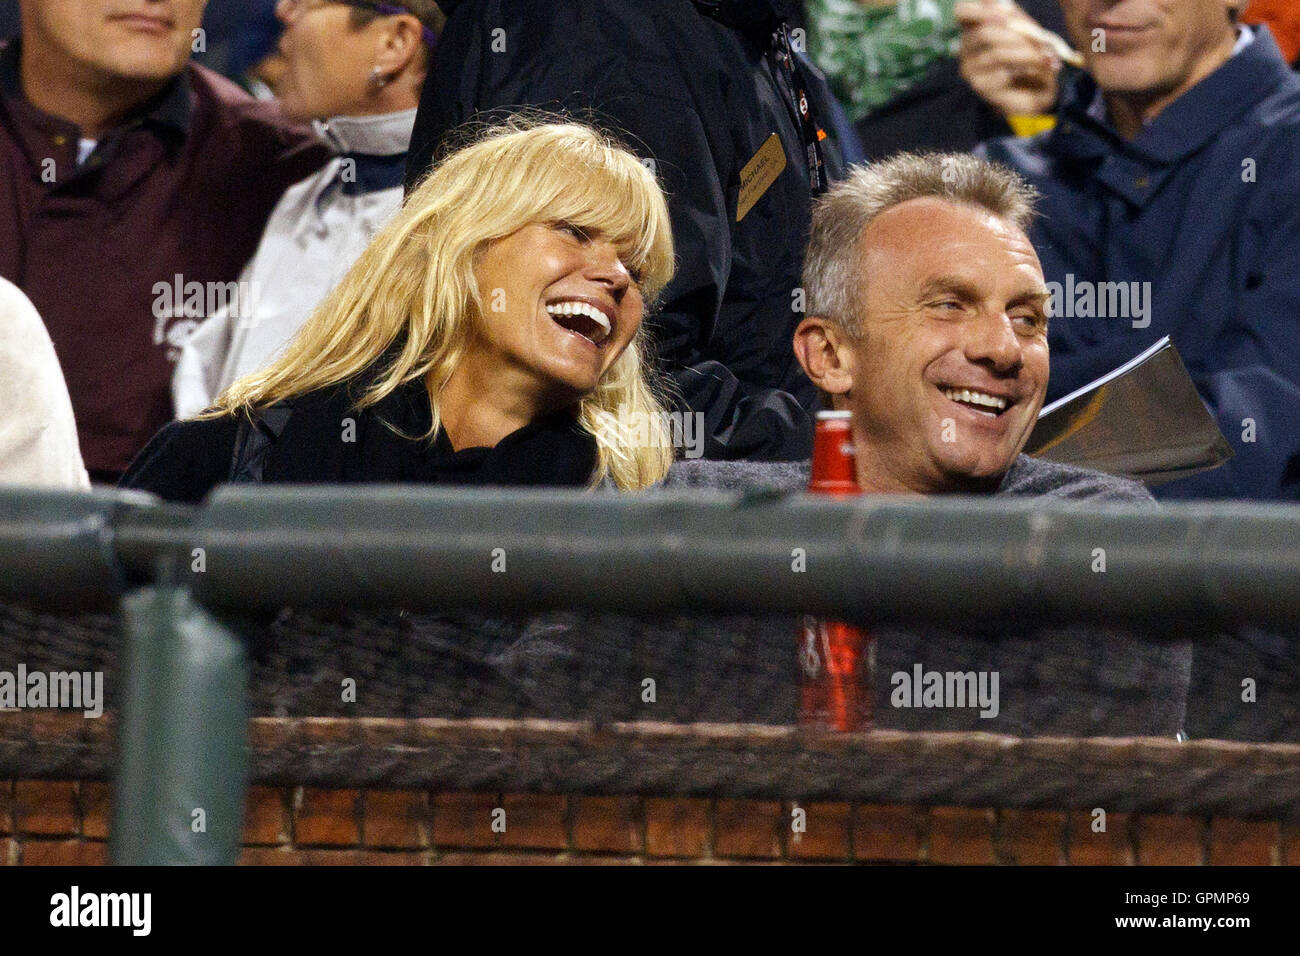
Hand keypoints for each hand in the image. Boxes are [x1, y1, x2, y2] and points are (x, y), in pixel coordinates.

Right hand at [956, 0, 1061, 118]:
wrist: (1039, 89)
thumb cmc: (1030, 56)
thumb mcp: (1025, 29)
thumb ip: (1010, 15)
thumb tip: (992, 0)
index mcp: (974, 29)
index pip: (963, 12)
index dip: (980, 10)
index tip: (1005, 16)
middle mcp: (966, 49)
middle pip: (984, 32)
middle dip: (1018, 35)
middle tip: (1041, 41)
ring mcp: (970, 70)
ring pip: (996, 53)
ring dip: (1027, 54)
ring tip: (1046, 56)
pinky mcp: (980, 88)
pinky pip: (1001, 74)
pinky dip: (1025, 70)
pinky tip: (1037, 72)